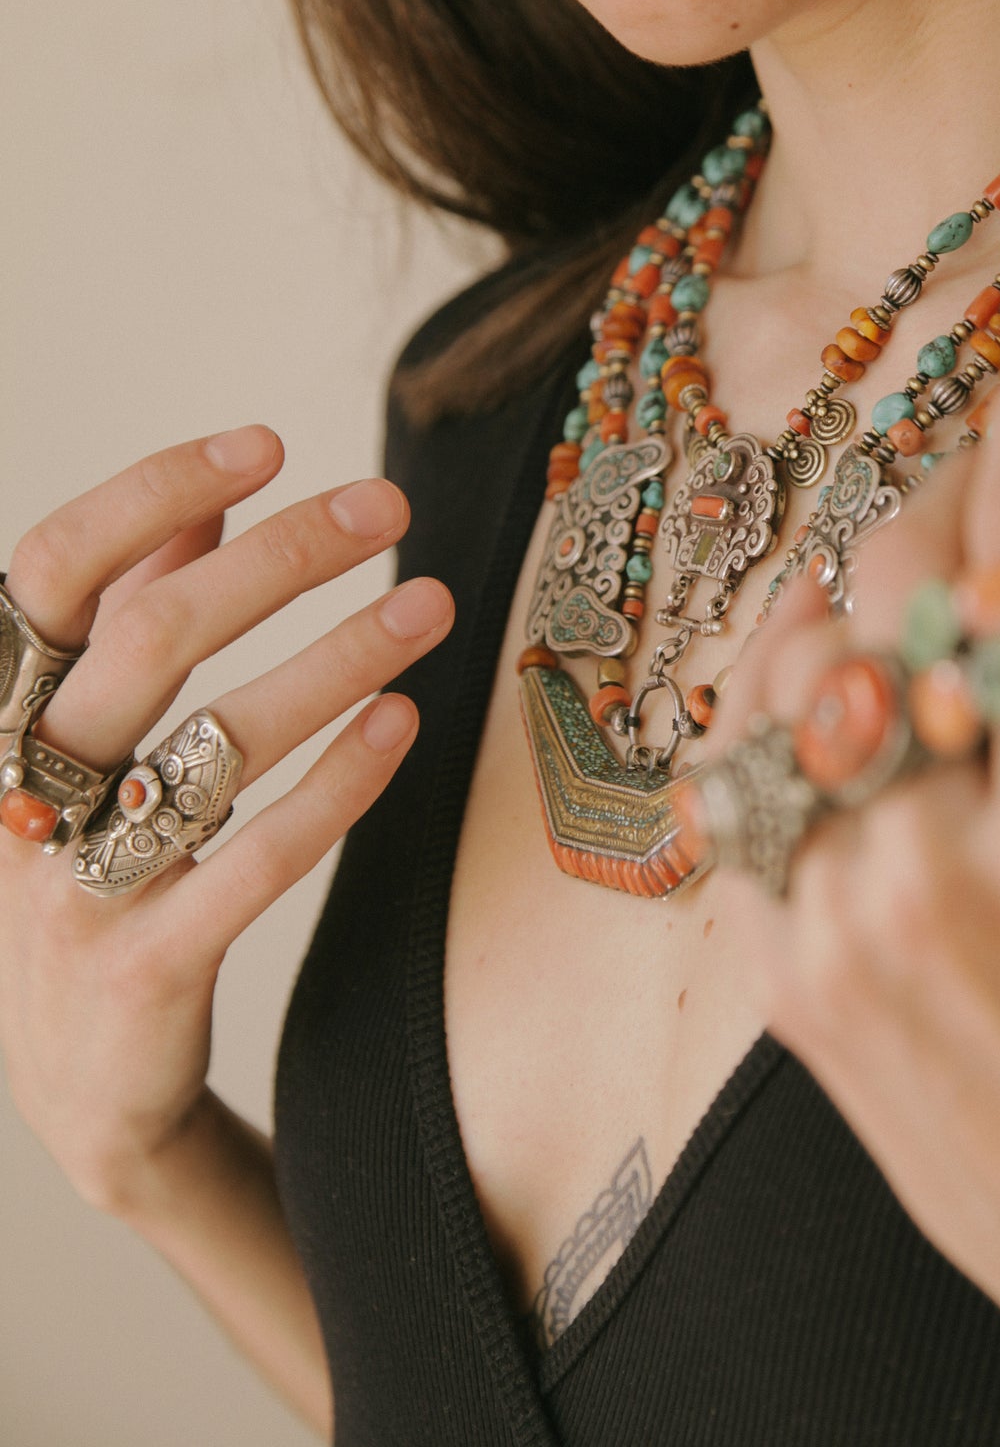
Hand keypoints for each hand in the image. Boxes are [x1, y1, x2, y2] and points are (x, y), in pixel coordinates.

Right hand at [0, 425, 451, 1213]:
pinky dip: (336, 784)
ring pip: (215, 742)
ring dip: (335, 659)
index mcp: (4, 712)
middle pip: (151, 637)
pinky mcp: (147, 964)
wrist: (78, 1081)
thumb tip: (205, 510)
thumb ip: (131, 624)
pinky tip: (403, 722)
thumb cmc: (90, 874)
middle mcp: (25, 785)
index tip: (266, 443)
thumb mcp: (86, 747)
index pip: (58, 567)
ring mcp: (76, 882)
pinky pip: (255, 859)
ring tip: (432, 605)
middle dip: (280, 559)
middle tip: (387, 509)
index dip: (155, 492)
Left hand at [709, 338, 999, 1446]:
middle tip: (988, 453)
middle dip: (954, 488)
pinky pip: (736, 789)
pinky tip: (810, 657)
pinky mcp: (787, 988)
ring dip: (853, 582)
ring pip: (798, 670)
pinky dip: (767, 701)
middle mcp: (938, 873)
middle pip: (904, 592)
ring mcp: (841, 932)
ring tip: (902, 551)